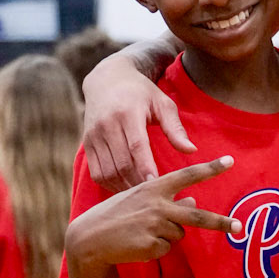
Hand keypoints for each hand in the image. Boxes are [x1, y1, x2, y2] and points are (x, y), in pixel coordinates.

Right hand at [66, 159, 235, 268]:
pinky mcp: (151, 245)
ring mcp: (154, 226)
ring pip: (179, 234)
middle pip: (197, 215)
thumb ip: (167, 197)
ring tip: (142, 232)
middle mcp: (157, 204)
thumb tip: (193, 200)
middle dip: (220, 222)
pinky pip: (166, 249)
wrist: (90, 238)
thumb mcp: (140, 198)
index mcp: (154, 187)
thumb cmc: (117, 214)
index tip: (230, 161)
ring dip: (167, 236)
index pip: (187, 174)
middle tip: (239, 227)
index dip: (210, 168)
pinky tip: (137, 244)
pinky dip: (156, 249)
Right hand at [83, 52, 194, 189]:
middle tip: (155, 198)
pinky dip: (111, 185)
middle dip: (138, 183)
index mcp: (127, 113)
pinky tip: (126, 189)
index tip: (157, 185)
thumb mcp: (162, 103)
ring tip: (143, 197)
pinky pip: (97, 172)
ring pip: (108, 171)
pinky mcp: (87, 144)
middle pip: (122, 163)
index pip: (136, 146)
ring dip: (125, 187)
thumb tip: (192, 150)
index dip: (146, 167)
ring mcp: (94, 136)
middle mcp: (106, 125)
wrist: (106, 80)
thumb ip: (175, 128)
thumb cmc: (141, 92)